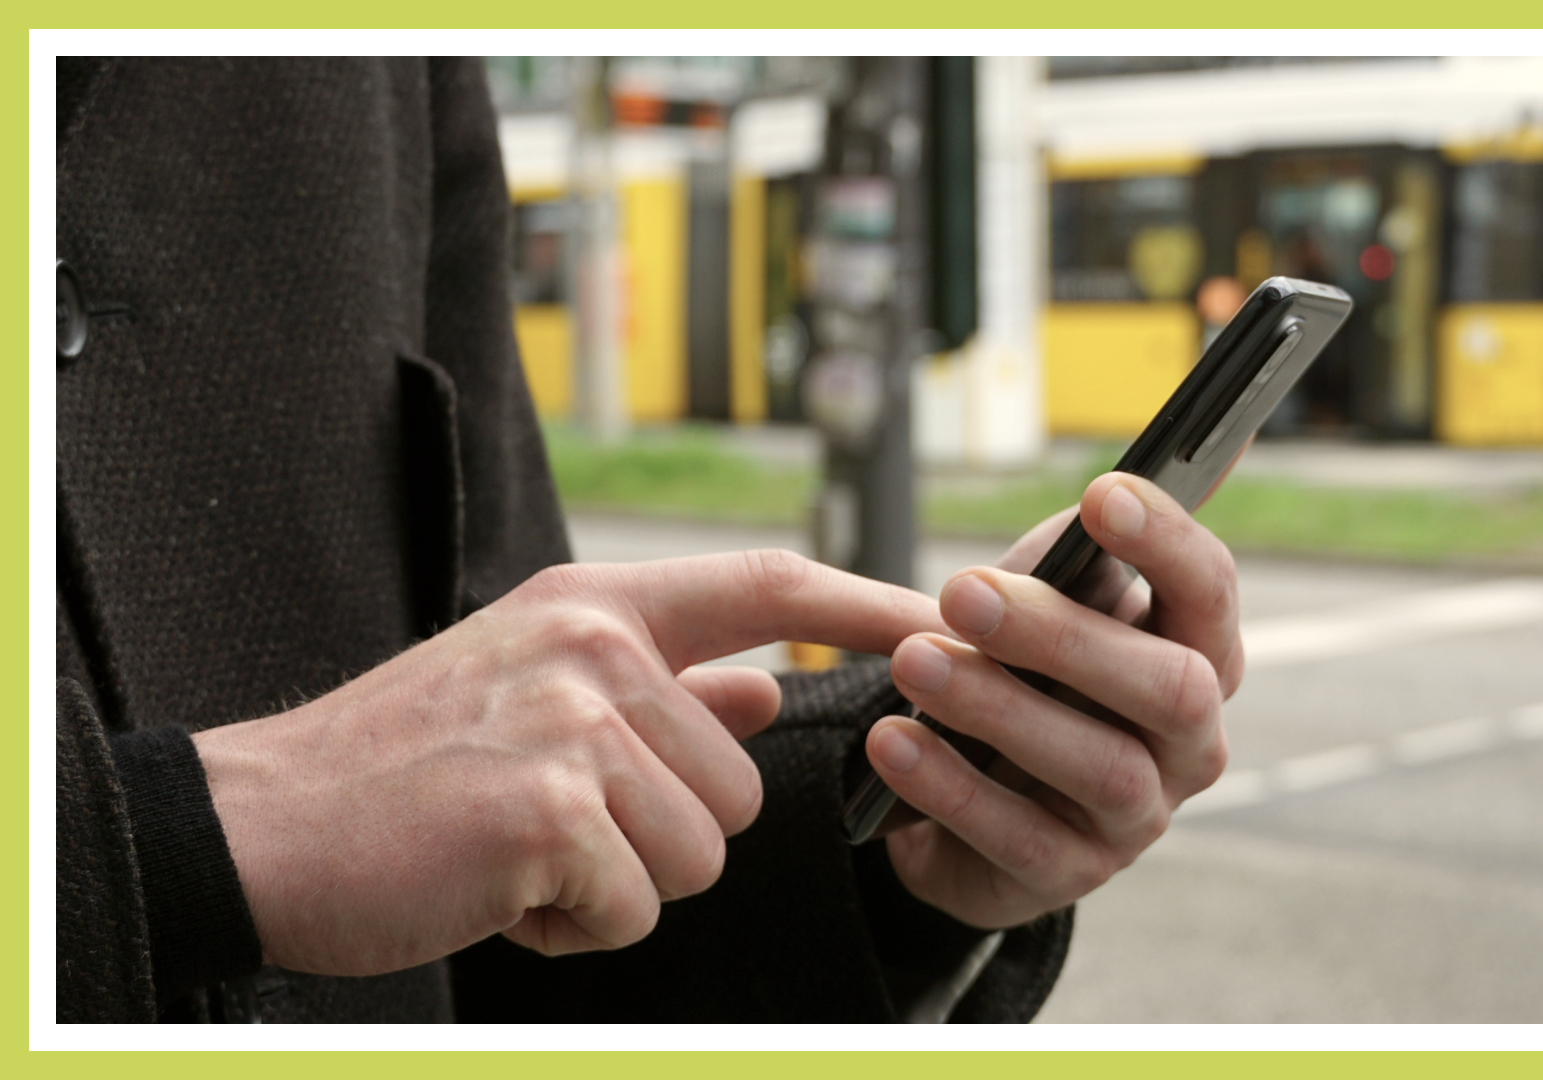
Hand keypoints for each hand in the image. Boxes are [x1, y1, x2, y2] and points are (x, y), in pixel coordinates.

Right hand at [193, 551, 942, 975]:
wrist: (263, 823)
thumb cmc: (404, 768)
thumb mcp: (537, 693)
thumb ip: (667, 688)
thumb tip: (772, 691)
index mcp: (597, 608)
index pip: (767, 586)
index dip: (866, 603)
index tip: (942, 618)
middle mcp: (593, 649)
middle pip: (740, 784)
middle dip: (664, 836)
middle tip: (552, 826)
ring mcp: (572, 725)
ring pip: (701, 852)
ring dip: (622, 884)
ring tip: (523, 855)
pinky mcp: (549, 811)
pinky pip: (637, 903)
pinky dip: (578, 926)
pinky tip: (503, 891)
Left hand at [867, 473, 1241, 928]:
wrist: (958, 788)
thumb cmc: (1018, 672)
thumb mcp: (1036, 602)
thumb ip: (1066, 559)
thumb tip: (1091, 515)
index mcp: (1196, 655)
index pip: (1210, 592)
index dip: (1168, 542)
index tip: (1102, 493)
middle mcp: (1189, 742)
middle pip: (1171, 687)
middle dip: (1064, 634)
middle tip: (962, 593)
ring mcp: (1138, 817)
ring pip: (1099, 765)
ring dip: (999, 708)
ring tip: (912, 662)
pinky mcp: (1070, 875)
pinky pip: (1018, 836)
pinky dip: (949, 785)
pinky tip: (892, 740)